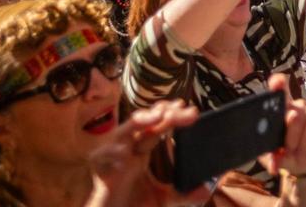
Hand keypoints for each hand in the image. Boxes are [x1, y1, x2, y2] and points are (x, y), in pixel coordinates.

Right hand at [86, 100, 207, 206]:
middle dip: (161, 113)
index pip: (156, 126)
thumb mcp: (163, 200)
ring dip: (139, 122)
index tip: (191, 110)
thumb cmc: (132, 206)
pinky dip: (111, 154)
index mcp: (141, 151)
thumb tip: (205, 190)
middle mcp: (127, 149)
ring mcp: (112, 159)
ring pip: (122, 132)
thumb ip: (183, 195)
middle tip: (180, 107)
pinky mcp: (100, 173)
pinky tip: (123, 154)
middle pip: (143, 123)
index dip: (171, 115)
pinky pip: (101, 158)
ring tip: (157, 116)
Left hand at [260, 74, 305, 177]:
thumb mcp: (271, 156)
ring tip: (299, 151)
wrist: (301, 164)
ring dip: (304, 142)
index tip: (278, 82)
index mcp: (279, 111)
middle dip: (292, 134)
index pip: (279, 92)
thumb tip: (276, 164)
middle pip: (296, 111)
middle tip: (288, 148)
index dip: (279, 85)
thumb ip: (272, 158)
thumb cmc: (282, 155)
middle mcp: (297, 107)